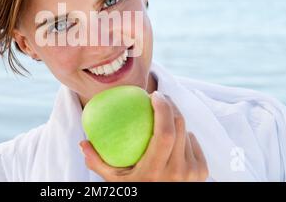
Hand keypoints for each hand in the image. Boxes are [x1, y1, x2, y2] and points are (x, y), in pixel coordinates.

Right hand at [80, 91, 208, 181]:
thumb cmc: (134, 192)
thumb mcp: (114, 182)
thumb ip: (97, 163)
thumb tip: (83, 142)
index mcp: (155, 172)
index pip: (165, 133)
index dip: (164, 109)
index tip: (154, 95)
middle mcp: (177, 172)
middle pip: (180, 126)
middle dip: (170, 105)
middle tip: (158, 97)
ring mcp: (192, 174)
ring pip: (187, 133)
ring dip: (175, 120)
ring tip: (163, 114)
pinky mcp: (202, 173)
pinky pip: (193, 143)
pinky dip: (184, 135)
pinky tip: (174, 135)